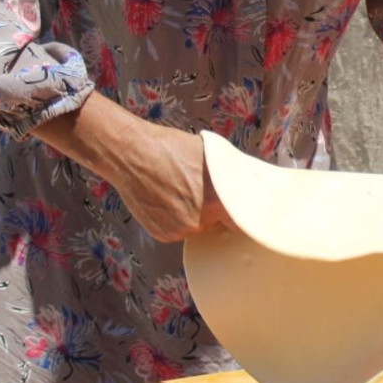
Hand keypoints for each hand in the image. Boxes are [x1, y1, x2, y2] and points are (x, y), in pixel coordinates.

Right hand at [34, 93, 232, 242]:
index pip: (245, 222)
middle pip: (219, 223)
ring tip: (180, 191)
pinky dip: (176, 218)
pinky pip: (178, 229)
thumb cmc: (171, 148)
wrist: (131, 154)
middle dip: (216, 210)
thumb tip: (248, 180)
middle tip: (205, 192)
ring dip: (195, 214)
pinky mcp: (164, 234)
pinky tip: (166, 199)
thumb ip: (230, 173)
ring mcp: (181, 230)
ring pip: (197, 226)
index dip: (248, 220)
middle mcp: (202, 220)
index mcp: (219, 199)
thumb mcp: (211, 154)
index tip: (252, 219)